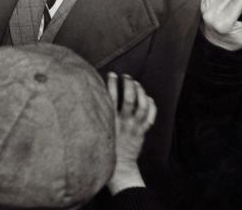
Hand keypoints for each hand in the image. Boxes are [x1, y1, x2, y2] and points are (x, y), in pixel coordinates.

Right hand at [106, 72, 154, 193]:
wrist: (120, 168)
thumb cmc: (105, 149)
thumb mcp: (97, 130)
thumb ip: (98, 116)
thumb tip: (91, 100)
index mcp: (110, 121)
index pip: (111, 96)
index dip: (111, 83)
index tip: (111, 74)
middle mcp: (124, 122)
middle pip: (129, 98)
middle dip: (128, 84)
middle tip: (125, 76)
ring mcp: (135, 127)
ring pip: (142, 105)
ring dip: (140, 92)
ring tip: (136, 83)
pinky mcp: (142, 132)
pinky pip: (150, 116)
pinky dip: (150, 105)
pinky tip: (147, 98)